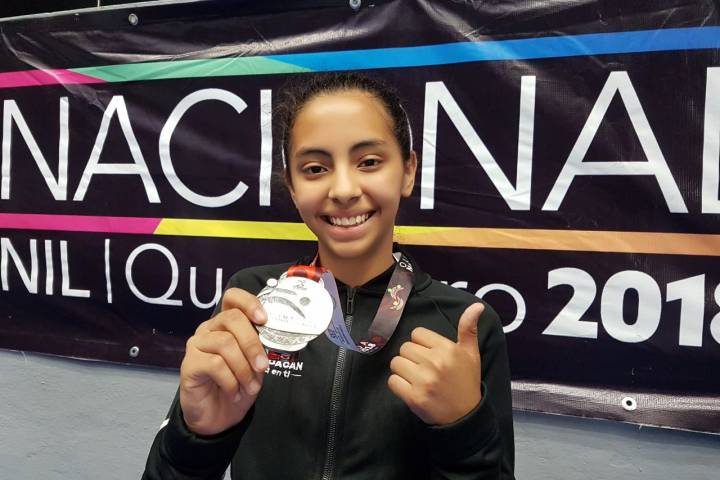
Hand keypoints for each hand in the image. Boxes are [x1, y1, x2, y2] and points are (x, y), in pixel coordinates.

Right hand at [179, 288, 268, 435]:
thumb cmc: (238, 385)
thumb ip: (260, 346)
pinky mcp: (189, 364)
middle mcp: (210, 329)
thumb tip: (273, 335)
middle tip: (262, 366)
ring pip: (225, 343)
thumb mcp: (255, 364)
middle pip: (232, 319)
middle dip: (252, 343)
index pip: (233, 298)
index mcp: (227, 324)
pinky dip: (231, 381)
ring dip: (244, 369)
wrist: (219, 417)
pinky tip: (234, 393)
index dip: (249, 302)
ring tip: (249, 388)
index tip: (264, 319)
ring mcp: (197, 345)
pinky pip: (215, 364)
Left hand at [388, 302, 483, 424]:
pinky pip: (392, 381)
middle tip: (424, 369)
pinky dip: (398, 385)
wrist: (465, 416)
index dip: (422, 344)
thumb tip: (477, 306)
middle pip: (405, 348)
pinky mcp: (413, 397)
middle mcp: (435, 362)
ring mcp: (423, 380)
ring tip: (417, 378)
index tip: (431, 355)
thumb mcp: (471, 354)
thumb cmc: (466, 382)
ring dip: (403, 370)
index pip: (417, 334)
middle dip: (412, 357)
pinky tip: (411, 389)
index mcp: (447, 349)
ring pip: (396, 363)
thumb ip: (469, 329)